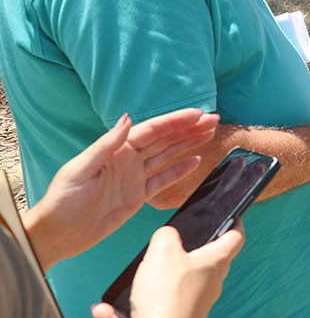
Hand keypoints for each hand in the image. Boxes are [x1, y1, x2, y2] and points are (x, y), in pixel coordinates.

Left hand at [23, 108, 218, 270]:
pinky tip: (195, 161)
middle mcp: (128, 160)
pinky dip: (180, 170)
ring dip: (188, 144)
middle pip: (165, 140)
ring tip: (209, 133)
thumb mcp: (80, 170)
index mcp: (116, 151)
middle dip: (189, 128)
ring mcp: (134, 178)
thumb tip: (127, 119)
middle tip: (213, 119)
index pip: (152, 131)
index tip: (198, 113)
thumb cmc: (62, 201)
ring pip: (168, 156)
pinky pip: (163, 179)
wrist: (57, 235)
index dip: (176, 121)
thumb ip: (106, 144)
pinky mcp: (137, 197)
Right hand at [91, 222, 243, 317]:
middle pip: (212, 260)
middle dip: (200, 248)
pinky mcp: (180, 317)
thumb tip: (167, 236)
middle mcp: (211, 284)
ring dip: (162, 277)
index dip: (235, 222)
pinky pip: (156, 306)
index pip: (235, 237)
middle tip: (184, 239)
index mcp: (215, 262)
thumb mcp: (163, 251)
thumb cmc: (167, 298)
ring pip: (184, 283)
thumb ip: (166, 235)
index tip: (233, 215)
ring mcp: (197, 303)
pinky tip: (105, 308)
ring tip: (141, 272)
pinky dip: (135, 305)